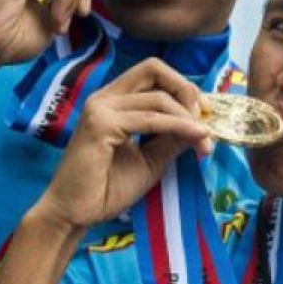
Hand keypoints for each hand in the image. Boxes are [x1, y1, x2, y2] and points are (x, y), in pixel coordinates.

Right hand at [31, 59, 212, 231]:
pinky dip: (179, 126)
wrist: (76, 214)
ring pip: (158, 98)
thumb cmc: (108, 189)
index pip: (153, 73)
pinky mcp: (101, 125)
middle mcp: (104, 97)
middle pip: (154, 69)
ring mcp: (100, 108)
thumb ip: (173, 138)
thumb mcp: (151, 158)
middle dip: (187, 90)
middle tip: (206, 117)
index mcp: (113, 101)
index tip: (204, 113)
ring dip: (189, 117)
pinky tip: (196, 137)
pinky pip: (151, 119)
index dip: (183, 87)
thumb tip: (203, 124)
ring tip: (205, 139)